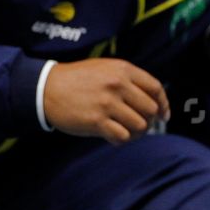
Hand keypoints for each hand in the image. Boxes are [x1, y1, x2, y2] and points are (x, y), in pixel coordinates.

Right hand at [43, 58, 168, 143]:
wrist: (46, 88)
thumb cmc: (78, 79)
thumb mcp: (105, 69)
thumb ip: (129, 80)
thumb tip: (154, 101)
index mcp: (123, 70)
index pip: (156, 88)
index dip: (164, 104)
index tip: (163, 115)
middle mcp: (117, 85)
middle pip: (151, 109)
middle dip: (149, 120)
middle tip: (140, 125)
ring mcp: (107, 103)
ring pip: (140, 125)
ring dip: (136, 133)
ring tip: (126, 131)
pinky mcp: (96, 121)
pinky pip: (122, 137)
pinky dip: (121, 140)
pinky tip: (113, 136)